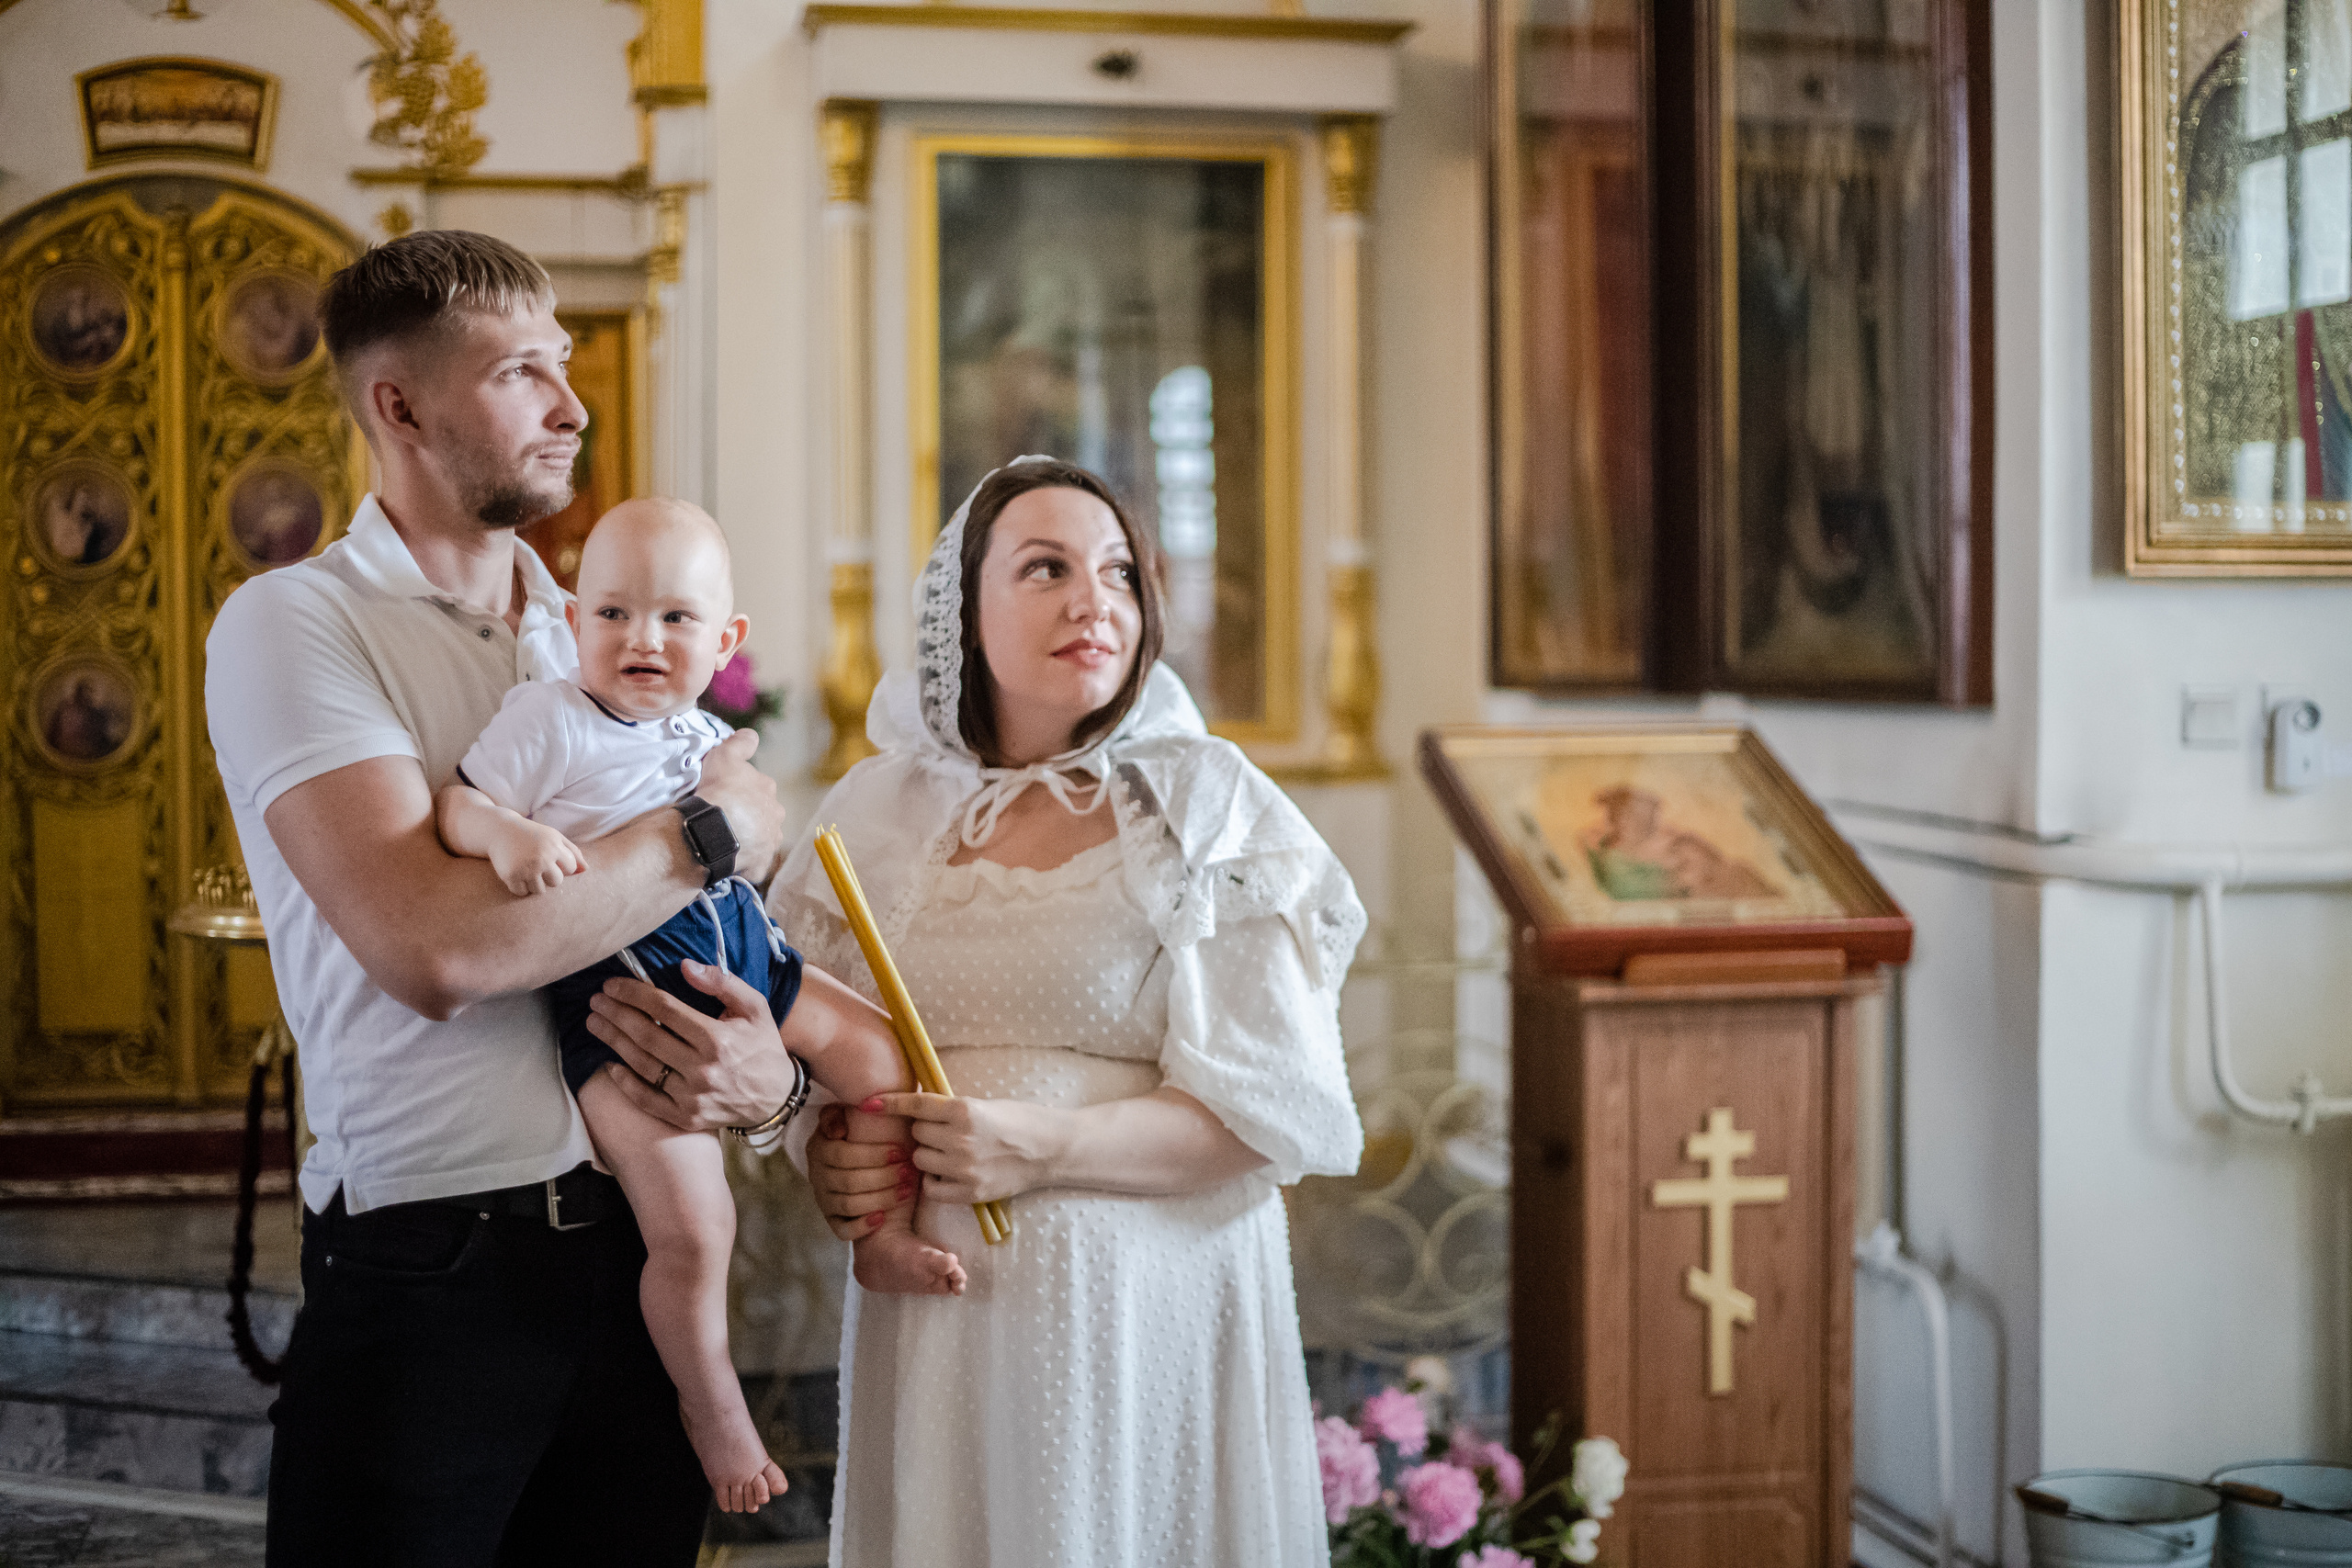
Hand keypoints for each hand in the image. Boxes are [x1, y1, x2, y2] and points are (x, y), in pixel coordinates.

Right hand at [487, 820, 585, 895]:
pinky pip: (522, 893)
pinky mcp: (511, 876)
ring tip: (526, 869)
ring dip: (534, 883)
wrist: (499, 830)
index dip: (562, 866)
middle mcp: (542, 858)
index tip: (550, 858)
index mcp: (554, 846)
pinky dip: (519, 887)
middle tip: (536, 865)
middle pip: (556, 882)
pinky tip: (516, 873)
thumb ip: (573, 852)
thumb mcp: (554, 837)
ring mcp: (526, 868)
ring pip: (540, 891)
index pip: (571, 868)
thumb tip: (586, 870)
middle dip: (548, 877)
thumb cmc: (532, 834)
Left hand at [585, 961, 796, 1131]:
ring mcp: (692, 1096)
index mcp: (718, 1038)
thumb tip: (686, 966)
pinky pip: (647, 1099)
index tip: (613, 985)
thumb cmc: (763, 1047)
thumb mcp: (755, 1008)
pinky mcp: (686, 1117)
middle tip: (596, 1001)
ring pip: (642, 1065)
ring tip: (596, 1024)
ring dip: (614, 1041)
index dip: (634, 993)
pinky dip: (625, 1083)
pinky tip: (610, 1065)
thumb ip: (722, 983)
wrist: (776, 1098)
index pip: (664, 1008)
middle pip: (646, 1035)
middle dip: (616, 1014)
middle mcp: (702, 1068)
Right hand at [696, 731, 785, 885]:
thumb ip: (740, 743)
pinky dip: (744, 863)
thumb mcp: (725, 756)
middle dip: (750, 817)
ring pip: (761, 840)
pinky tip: (728, 858)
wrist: (716, 828)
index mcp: (768, 790)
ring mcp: (770, 842)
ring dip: (748, 840)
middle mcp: (776, 816)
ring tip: (726, 839)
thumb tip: (752, 735)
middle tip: (725, 819)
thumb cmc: (720, 789)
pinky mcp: (761, 865)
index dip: (742, 791)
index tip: (726, 795)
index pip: (759, 788)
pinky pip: (753, 864)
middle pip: (763, 815)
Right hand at [805, 1105, 911, 1241]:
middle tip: (909, 1171)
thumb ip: (844, 1113)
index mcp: (819, 1147)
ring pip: (849, 1205)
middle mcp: (818, 1175)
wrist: (858, 1163)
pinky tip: (882, 1217)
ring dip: (880, 1198)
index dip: (873, 1155)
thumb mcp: (851, 1117)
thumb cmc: (860, 1137)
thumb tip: (843, 1126)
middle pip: (849, 1181)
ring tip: (906, 1190)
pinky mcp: (832, 1220)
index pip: (843, 1154)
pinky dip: (861, 1226)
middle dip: (883, 1177)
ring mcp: (824, 1199)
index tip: (901, 1151)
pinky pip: (842, 1230)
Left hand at [869, 1092, 1067, 1206]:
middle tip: (944, 1132)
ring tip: (951, 1153)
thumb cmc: (1018, 1120)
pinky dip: (936, 1180)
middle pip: (916, 1135)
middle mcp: (961, 1138)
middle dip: (924, 1132)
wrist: (1049, 1149)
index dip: (891, 1103)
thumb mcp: (984, 1105)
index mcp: (965, 1110)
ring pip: (920, 1160)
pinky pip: (932, 1188)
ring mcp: (964, 1168)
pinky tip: (952, 1173)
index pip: (916, 1105)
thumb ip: (950, 1110)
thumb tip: (915, 1110)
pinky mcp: (969, 1192)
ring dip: (929, 1156)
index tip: (869, 1103)